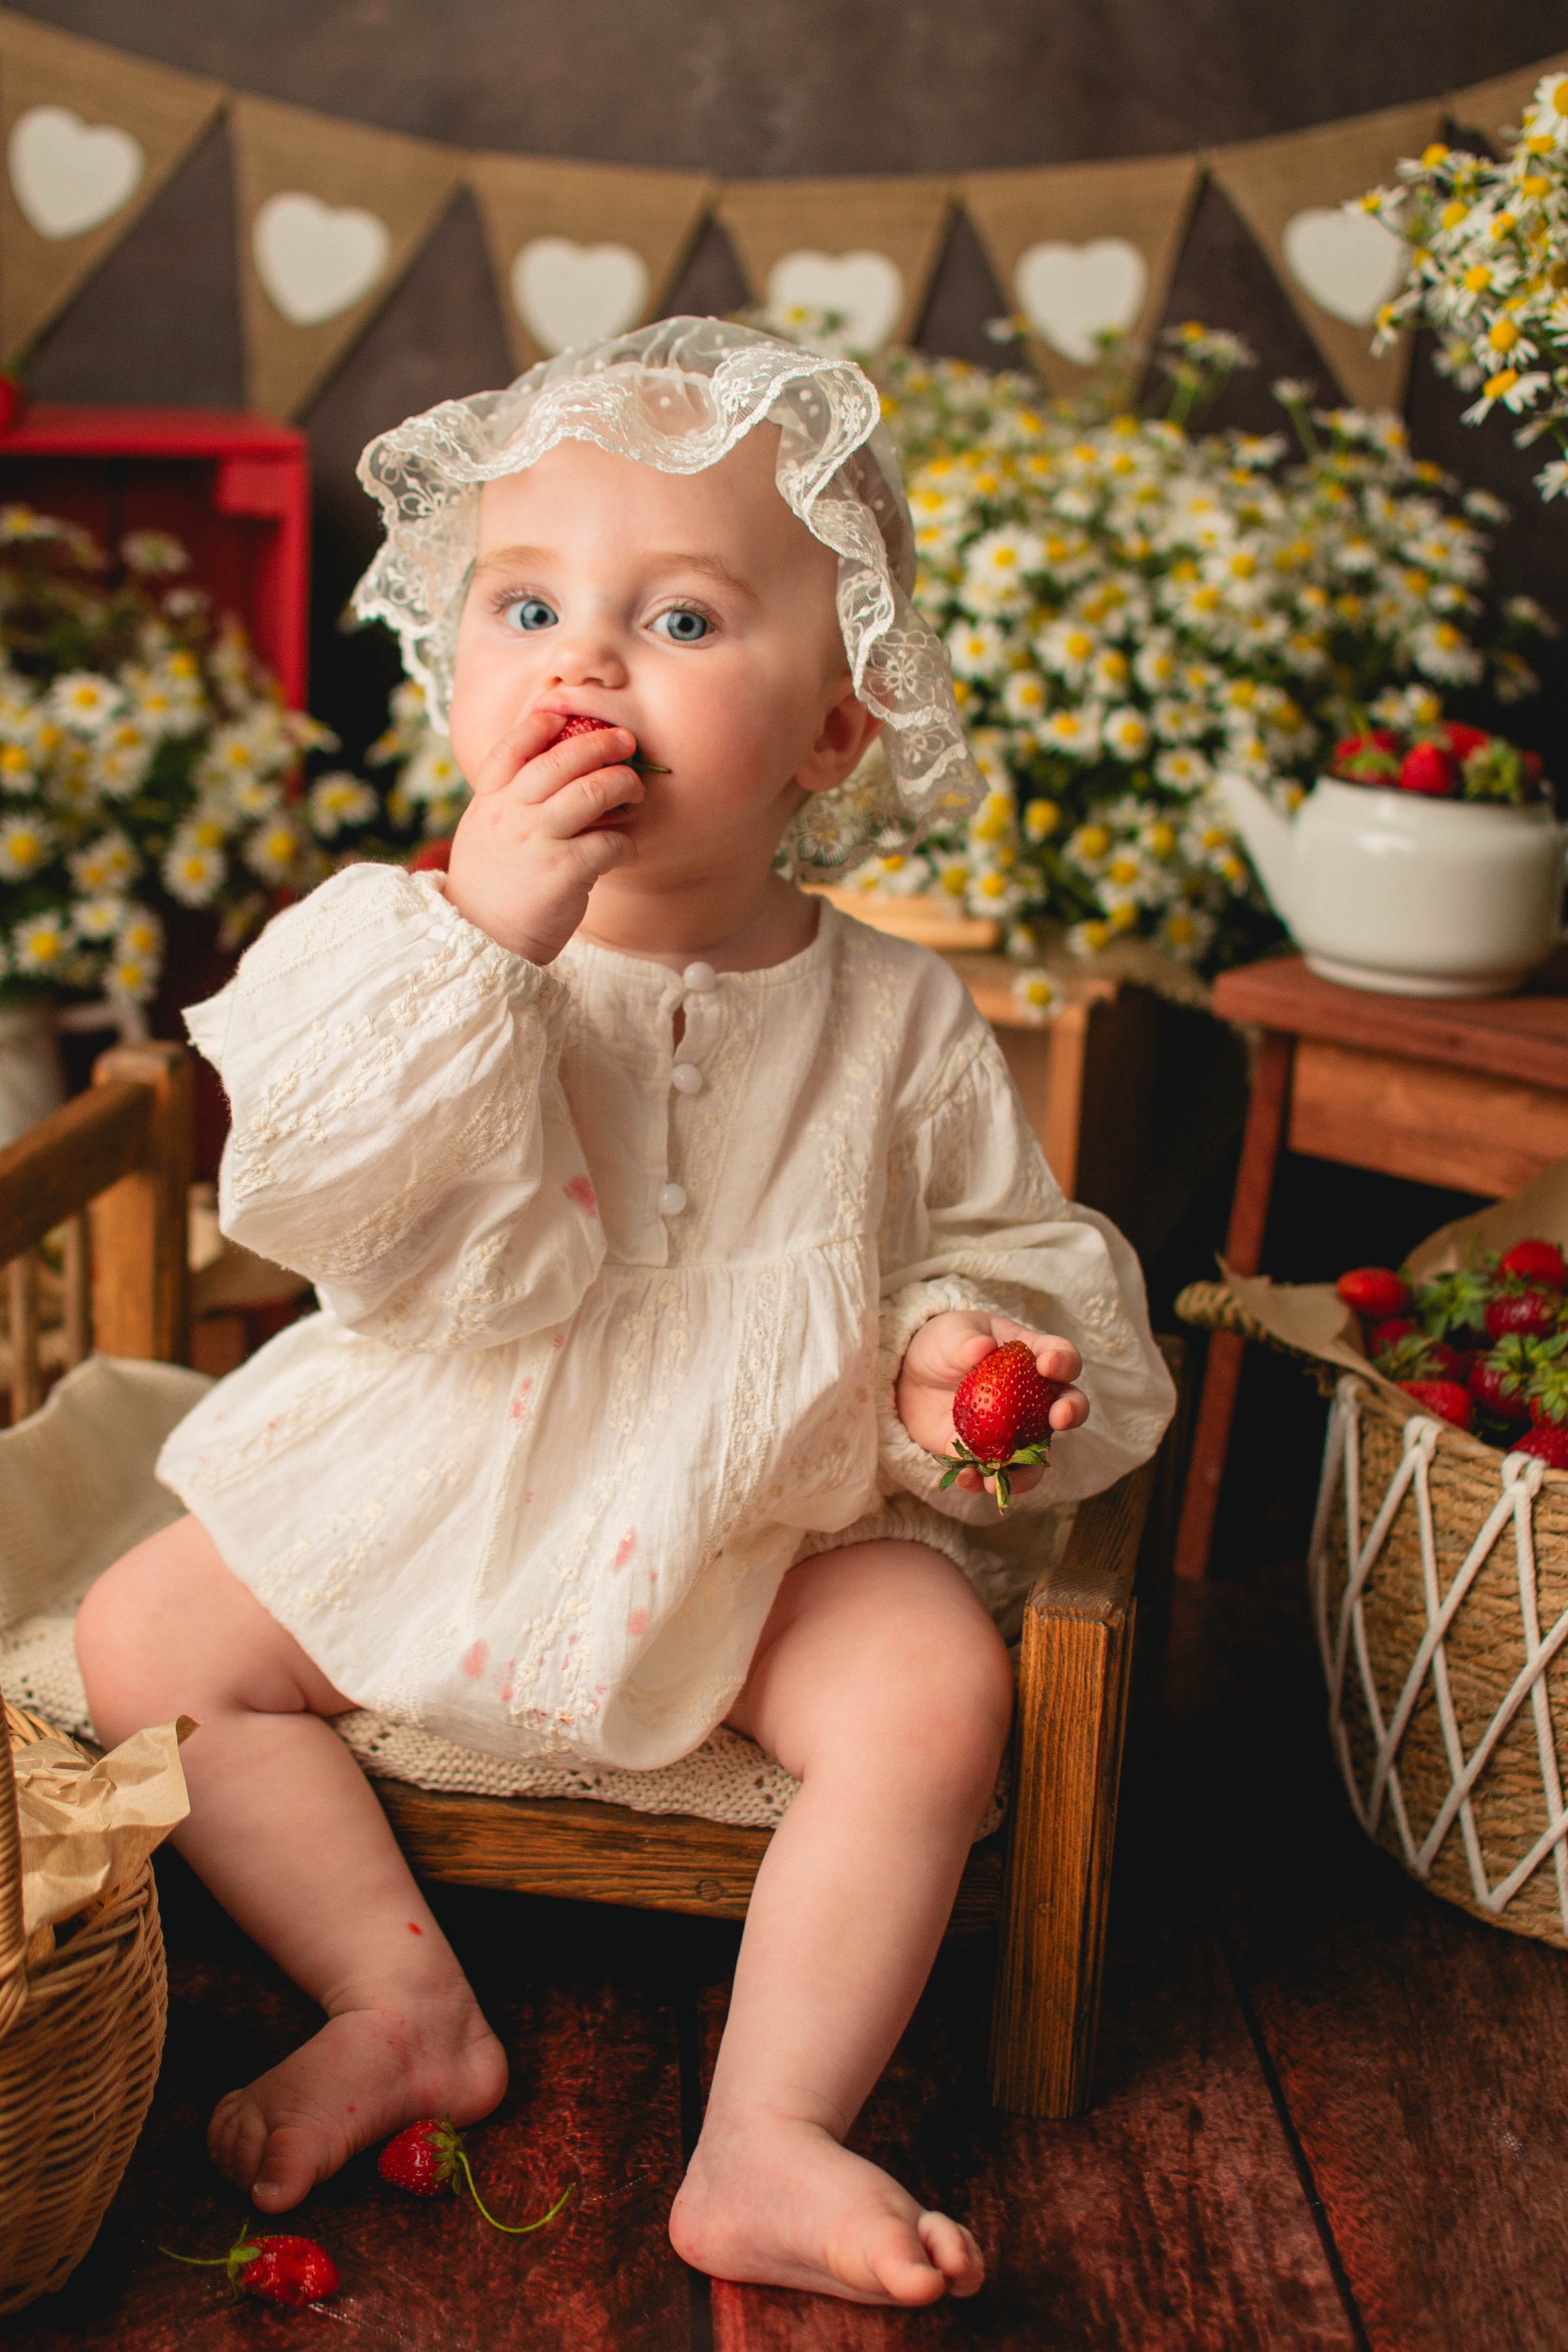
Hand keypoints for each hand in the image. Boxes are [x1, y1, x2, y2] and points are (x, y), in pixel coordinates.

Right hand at [445, 711, 643, 962]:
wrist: (483, 940)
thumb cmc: (490, 887)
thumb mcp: (484, 833)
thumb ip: (508, 801)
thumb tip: (545, 773)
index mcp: (490, 800)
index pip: (513, 746)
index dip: (542, 724)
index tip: (567, 719)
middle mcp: (512, 813)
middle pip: (563, 759)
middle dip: (603, 744)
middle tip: (626, 744)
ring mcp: (537, 840)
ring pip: (593, 791)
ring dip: (623, 785)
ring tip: (635, 792)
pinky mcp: (564, 871)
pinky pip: (609, 842)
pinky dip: (626, 843)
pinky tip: (626, 850)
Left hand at [895, 1311, 1087, 1501]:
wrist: (913, 1377)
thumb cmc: (944, 1345)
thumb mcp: (951, 1333)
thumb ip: (965, 1341)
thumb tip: (982, 1347)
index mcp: (1032, 1357)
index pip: (1063, 1358)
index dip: (1064, 1362)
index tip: (1047, 1366)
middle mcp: (1034, 1398)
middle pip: (1068, 1407)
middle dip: (1071, 1413)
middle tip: (1059, 1418)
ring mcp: (1015, 1431)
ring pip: (1037, 1457)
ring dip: (1028, 1471)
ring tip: (1004, 1474)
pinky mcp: (989, 1454)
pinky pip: (997, 1474)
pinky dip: (984, 1481)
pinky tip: (966, 1478)